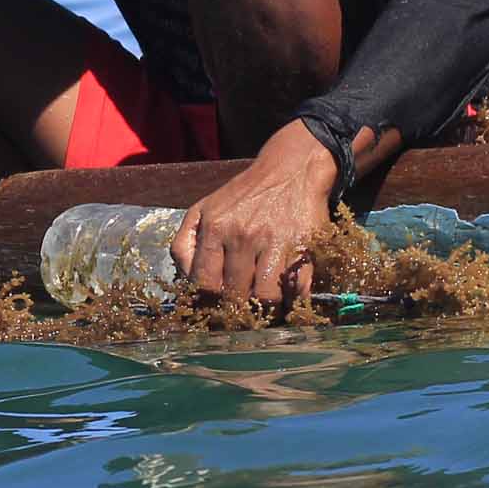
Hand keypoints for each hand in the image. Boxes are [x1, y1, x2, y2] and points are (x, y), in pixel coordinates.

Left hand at [171, 119, 340, 305]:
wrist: (290, 170)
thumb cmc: (242, 196)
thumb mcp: (202, 210)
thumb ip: (185, 244)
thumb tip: (184, 281)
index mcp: (214, 228)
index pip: (204, 283)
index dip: (207, 304)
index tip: (211, 312)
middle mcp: (243, 236)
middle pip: (234, 294)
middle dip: (234, 310)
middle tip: (237, 318)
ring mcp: (275, 242)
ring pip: (265, 297)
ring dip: (262, 311)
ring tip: (260, 313)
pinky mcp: (304, 247)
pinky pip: (297, 289)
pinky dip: (293, 303)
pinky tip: (287, 303)